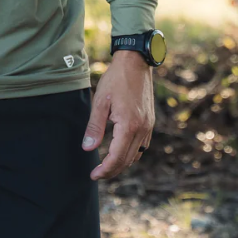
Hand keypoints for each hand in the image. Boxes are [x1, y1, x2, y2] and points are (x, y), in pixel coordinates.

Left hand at [81, 50, 153, 180]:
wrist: (136, 62)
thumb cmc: (116, 79)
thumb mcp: (100, 101)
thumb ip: (94, 126)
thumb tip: (88, 148)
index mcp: (129, 125)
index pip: (117, 157)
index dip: (105, 169)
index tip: (93, 175)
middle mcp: (142, 129)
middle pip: (127, 160)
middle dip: (112, 170)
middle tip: (97, 174)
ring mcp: (148, 126)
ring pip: (136, 155)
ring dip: (122, 163)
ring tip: (106, 165)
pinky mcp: (150, 122)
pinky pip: (142, 145)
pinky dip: (131, 153)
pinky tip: (120, 150)